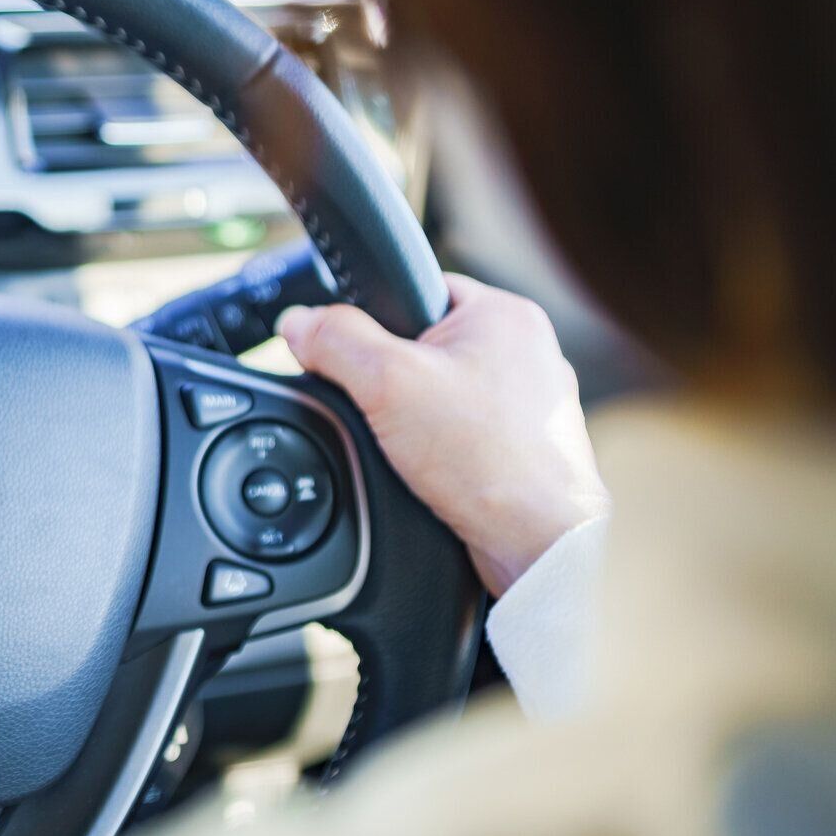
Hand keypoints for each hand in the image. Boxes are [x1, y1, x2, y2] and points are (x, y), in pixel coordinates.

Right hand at [279, 274, 607, 595]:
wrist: (535, 545)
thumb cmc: (487, 462)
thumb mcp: (385, 384)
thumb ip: (335, 341)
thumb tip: (300, 323)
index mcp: (506, 313)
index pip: (417, 290)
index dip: (376, 321)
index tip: (362, 360)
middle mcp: (529, 351)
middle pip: (426, 346)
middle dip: (396, 380)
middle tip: (390, 413)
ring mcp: (533, 402)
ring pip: (445, 394)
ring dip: (419, 419)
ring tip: (417, 447)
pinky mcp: (528, 446)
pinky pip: (466, 433)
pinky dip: (445, 451)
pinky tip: (439, 471)